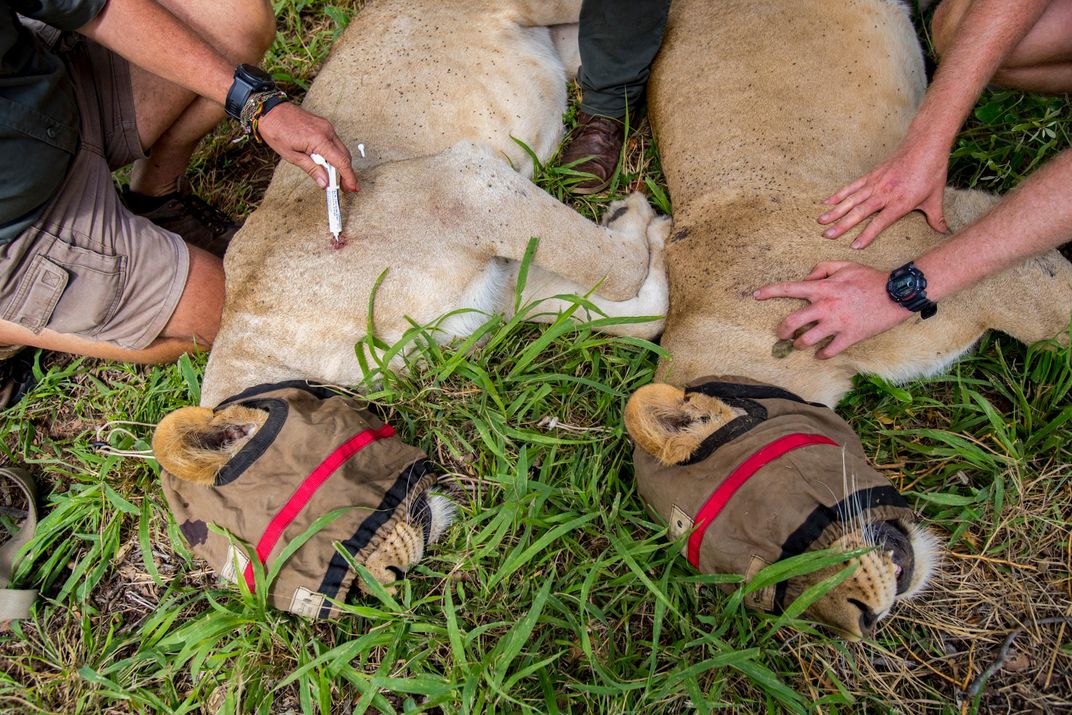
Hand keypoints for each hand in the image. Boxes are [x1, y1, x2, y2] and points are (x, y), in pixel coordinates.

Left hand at [256, 102, 359, 192]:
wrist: (270, 110)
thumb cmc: (277, 131)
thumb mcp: (292, 156)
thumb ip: (311, 169)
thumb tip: (325, 183)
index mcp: (319, 140)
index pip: (341, 162)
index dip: (349, 177)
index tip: (352, 188)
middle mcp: (327, 131)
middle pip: (345, 156)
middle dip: (346, 173)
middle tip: (343, 187)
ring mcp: (327, 126)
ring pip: (341, 149)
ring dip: (339, 164)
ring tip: (332, 177)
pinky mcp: (324, 125)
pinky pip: (334, 142)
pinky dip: (334, 154)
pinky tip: (326, 162)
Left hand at [753, 261, 910, 357]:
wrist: (896, 294)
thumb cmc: (870, 278)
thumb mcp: (845, 265)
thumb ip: (822, 269)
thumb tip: (807, 277)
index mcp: (823, 288)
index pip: (789, 289)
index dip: (770, 292)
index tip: (756, 295)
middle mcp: (825, 307)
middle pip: (792, 322)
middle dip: (782, 330)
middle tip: (781, 334)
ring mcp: (837, 323)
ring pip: (807, 340)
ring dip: (799, 344)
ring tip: (799, 344)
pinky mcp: (849, 337)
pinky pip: (828, 351)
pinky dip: (821, 355)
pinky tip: (819, 354)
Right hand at [818, 134, 949, 248]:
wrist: (925, 146)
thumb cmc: (931, 172)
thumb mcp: (936, 198)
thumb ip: (937, 218)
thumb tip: (944, 232)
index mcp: (899, 203)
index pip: (880, 222)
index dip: (867, 235)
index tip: (854, 245)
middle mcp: (884, 194)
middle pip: (859, 212)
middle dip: (842, 225)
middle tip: (827, 235)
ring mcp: (875, 183)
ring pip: (851, 200)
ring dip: (835, 211)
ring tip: (821, 221)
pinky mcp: (871, 175)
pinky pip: (852, 187)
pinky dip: (839, 195)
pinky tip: (827, 202)